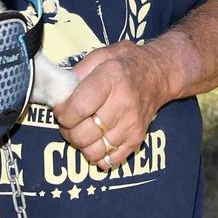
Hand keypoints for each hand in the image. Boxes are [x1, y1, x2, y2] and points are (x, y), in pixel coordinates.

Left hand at [52, 40, 170, 171]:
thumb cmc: (126, 63)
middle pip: (82, 134)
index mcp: (111, 79)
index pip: (78, 108)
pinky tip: (97, 139)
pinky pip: (109, 161)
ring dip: (81, 144)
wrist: (158, 75)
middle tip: (70, 120)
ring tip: (83, 129)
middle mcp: (123, 104)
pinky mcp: (136, 140)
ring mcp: (131, 125)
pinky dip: (98, 155)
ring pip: (93, 152)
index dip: (62, 113)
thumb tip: (58, 94)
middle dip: (68, 130)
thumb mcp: (101, 55)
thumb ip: (77, 72)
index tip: (61, 109)